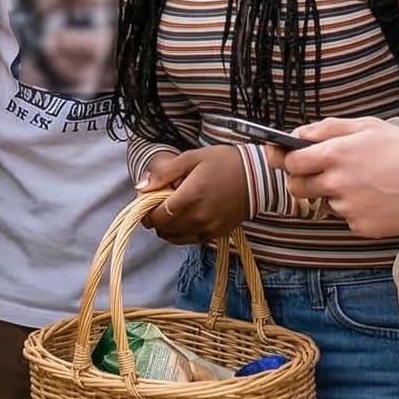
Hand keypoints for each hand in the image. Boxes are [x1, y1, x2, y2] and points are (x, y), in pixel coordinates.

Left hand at [136, 145, 250, 243]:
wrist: (257, 176)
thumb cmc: (224, 162)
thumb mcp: (191, 158)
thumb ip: (164, 173)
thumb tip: (141, 188)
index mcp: (191, 195)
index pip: (158, 215)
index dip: (146, 212)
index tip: (144, 203)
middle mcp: (199, 216)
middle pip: (164, 228)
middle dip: (154, 218)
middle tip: (156, 204)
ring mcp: (208, 227)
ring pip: (174, 237)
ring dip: (166, 227)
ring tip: (169, 211)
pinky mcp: (216, 234)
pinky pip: (189, 241)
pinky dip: (179, 234)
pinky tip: (181, 220)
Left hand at [284, 117, 398, 237]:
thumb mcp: (366, 126)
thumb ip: (327, 128)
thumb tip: (297, 135)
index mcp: (335, 154)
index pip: (290, 162)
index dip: (288, 160)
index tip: (288, 160)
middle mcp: (336, 183)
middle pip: (297, 187)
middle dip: (303, 180)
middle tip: (324, 173)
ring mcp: (348, 208)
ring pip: (324, 202)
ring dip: (333, 194)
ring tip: (362, 183)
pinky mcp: (360, 226)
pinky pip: (345, 218)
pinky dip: (354, 210)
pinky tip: (374, 198)